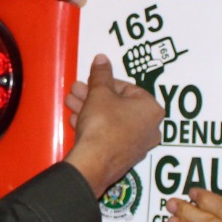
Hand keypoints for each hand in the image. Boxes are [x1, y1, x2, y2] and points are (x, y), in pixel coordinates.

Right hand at [63, 54, 162, 196]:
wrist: (93, 162)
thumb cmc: (102, 123)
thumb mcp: (99, 93)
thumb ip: (101, 74)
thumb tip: (102, 59)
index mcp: (151, 109)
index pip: (127, 88)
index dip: (104, 83)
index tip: (89, 82)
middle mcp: (150, 128)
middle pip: (118, 105)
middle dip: (94, 96)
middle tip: (76, 90)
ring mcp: (137, 145)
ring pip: (111, 121)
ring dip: (90, 110)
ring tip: (70, 103)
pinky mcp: (123, 158)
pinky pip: (109, 136)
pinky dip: (94, 127)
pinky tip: (76, 121)